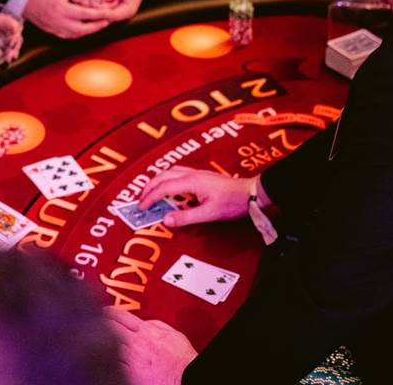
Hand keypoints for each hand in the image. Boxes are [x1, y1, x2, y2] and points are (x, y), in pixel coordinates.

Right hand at [24, 0, 111, 39]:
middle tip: (107, 22)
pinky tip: (85, 29)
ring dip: (89, 31)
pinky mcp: (53, 32)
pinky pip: (69, 36)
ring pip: (77, 35)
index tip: (109, 13)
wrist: (25, 0)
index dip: (100, 14)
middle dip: (97, 26)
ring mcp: (56, 29)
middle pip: (84, 29)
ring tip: (99, 25)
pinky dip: (79, 34)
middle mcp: (60, 22)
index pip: (86, 15)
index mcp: (63, 10)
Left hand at [95, 0, 148, 21]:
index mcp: (127, 11)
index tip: (91, 4)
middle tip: (82, 0)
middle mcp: (120, 12)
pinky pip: (99, 3)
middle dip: (92, 6)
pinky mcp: (110, 4)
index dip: (101, 10)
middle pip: (104, 13)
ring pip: (100, 8)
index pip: (112, 15)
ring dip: (90, 2)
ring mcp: (114, 9)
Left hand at [107, 310, 195, 384]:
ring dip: (107, 342)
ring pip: (110, 347)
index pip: (120, 316)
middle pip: (111, 328)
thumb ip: (155, 324)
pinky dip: (113, 360)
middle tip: (99, 322)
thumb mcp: (172, 333)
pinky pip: (116, 364)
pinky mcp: (129, 375)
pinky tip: (113, 359)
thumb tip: (145, 322)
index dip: (110, 312)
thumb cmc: (182, 359)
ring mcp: (131, 360)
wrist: (184, 377)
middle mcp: (135, 344)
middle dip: (104, 323)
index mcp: (145, 331)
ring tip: (105, 340)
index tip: (105, 311)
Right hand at [137, 166, 257, 227]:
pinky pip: (178, 173)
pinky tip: (169, 188)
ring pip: (170, 172)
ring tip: (150, 192)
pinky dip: (167, 179)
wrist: (251, 193)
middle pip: (162, 176)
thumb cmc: (232, 202)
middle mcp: (192, 174)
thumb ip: (185, 217)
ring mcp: (197, 174)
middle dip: (149, 187)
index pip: (163, 188)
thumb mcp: (208, 214)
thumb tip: (166, 219)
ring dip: (157, 181)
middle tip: (141, 200)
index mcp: (191, 182)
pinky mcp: (202, 176)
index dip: (150, 198)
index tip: (142, 207)